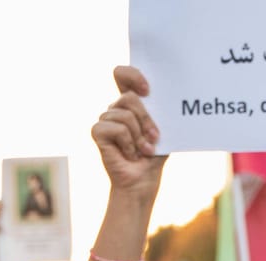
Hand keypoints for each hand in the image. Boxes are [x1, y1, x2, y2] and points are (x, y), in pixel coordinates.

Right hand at [94, 66, 165, 194]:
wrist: (143, 180)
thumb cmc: (154, 155)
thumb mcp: (162, 129)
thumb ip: (159, 112)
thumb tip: (167, 97)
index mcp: (131, 102)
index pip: (123, 75)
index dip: (132, 75)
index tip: (147, 90)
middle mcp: (116, 108)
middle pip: (129, 97)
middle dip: (146, 119)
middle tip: (155, 137)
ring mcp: (105, 120)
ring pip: (125, 115)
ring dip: (139, 136)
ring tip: (144, 150)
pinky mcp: (98, 132)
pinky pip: (117, 129)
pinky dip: (128, 144)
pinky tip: (130, 154)